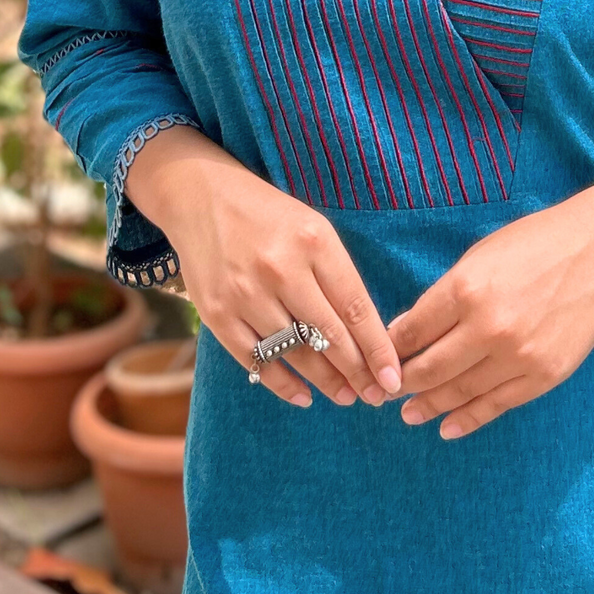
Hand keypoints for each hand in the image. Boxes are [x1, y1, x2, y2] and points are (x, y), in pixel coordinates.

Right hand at [125, 126, 401, 409]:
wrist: (200, 197)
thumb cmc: (268, 216)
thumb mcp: (313, 229)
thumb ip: (338, 275)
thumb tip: (367, 334)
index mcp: (313, 242)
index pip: (355, 307)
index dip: (378, 349)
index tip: (393, 378)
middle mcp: (280, 269)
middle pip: (329, 336)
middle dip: (358, 373)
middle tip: (375, 396)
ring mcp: (245, 294)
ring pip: (296, 353)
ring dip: (326, 382)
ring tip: (346, 396)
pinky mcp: (217, 314)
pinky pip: (257, 361)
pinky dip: (283, 384)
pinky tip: (304, 395)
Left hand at [389, 153, 593, 439]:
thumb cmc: (534, 244)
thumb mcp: (478, 257)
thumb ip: (442, 297)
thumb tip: (404, 331)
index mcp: (466, 289)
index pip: (414, 332)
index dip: (391, 350)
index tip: (378, 361)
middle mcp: (488, 327)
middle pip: (430, 368)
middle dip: (403, 384)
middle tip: (384, 394)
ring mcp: (518, 355)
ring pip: (461, 392)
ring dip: (430, 406)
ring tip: (409, 414)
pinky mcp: (543, 375)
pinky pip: (497, 405)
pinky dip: (468, 419)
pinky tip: (447, 426)